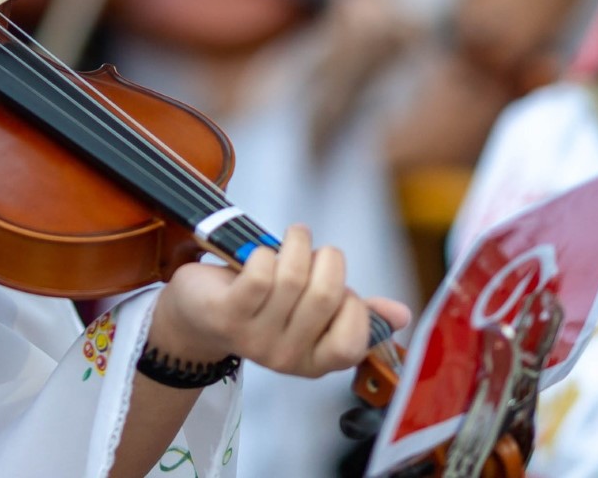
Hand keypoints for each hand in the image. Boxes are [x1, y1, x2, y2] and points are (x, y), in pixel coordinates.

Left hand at [148, 225, 410, 376]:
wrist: (195, 313)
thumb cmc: (260, 303)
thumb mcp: (310, 312)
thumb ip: (354, 312)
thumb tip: (401, 314)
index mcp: (316, 360)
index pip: (354, 340)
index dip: (353, 302)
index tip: (337, 284)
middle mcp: (287, 356)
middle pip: (326, 295)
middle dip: (324, 258)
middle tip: (310, 249)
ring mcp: (255, 339)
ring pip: (292, 277)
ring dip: (294, 244)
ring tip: (288, 238)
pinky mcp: (226, 314)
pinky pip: (260, 274)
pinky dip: (264, 252)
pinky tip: (257, 253)